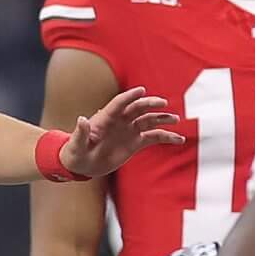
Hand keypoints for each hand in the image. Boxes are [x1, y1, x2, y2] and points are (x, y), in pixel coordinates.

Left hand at [64, 87, 181, 178]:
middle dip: (150, 104)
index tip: (142, 90)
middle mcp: (120, 121)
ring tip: (176, 119)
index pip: (120, 103)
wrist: (82, 165)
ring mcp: (129, 131)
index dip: (130, 96)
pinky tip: (179, 139)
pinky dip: (166, 137)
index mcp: (106, 118)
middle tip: (162, 103)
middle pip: (138, 108)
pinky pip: (154, 137)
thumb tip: (81, 119)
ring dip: (162, 119)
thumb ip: (80, 132)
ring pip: (149, 120)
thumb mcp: (76, 145)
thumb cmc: (75, 153)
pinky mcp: (136, 143)